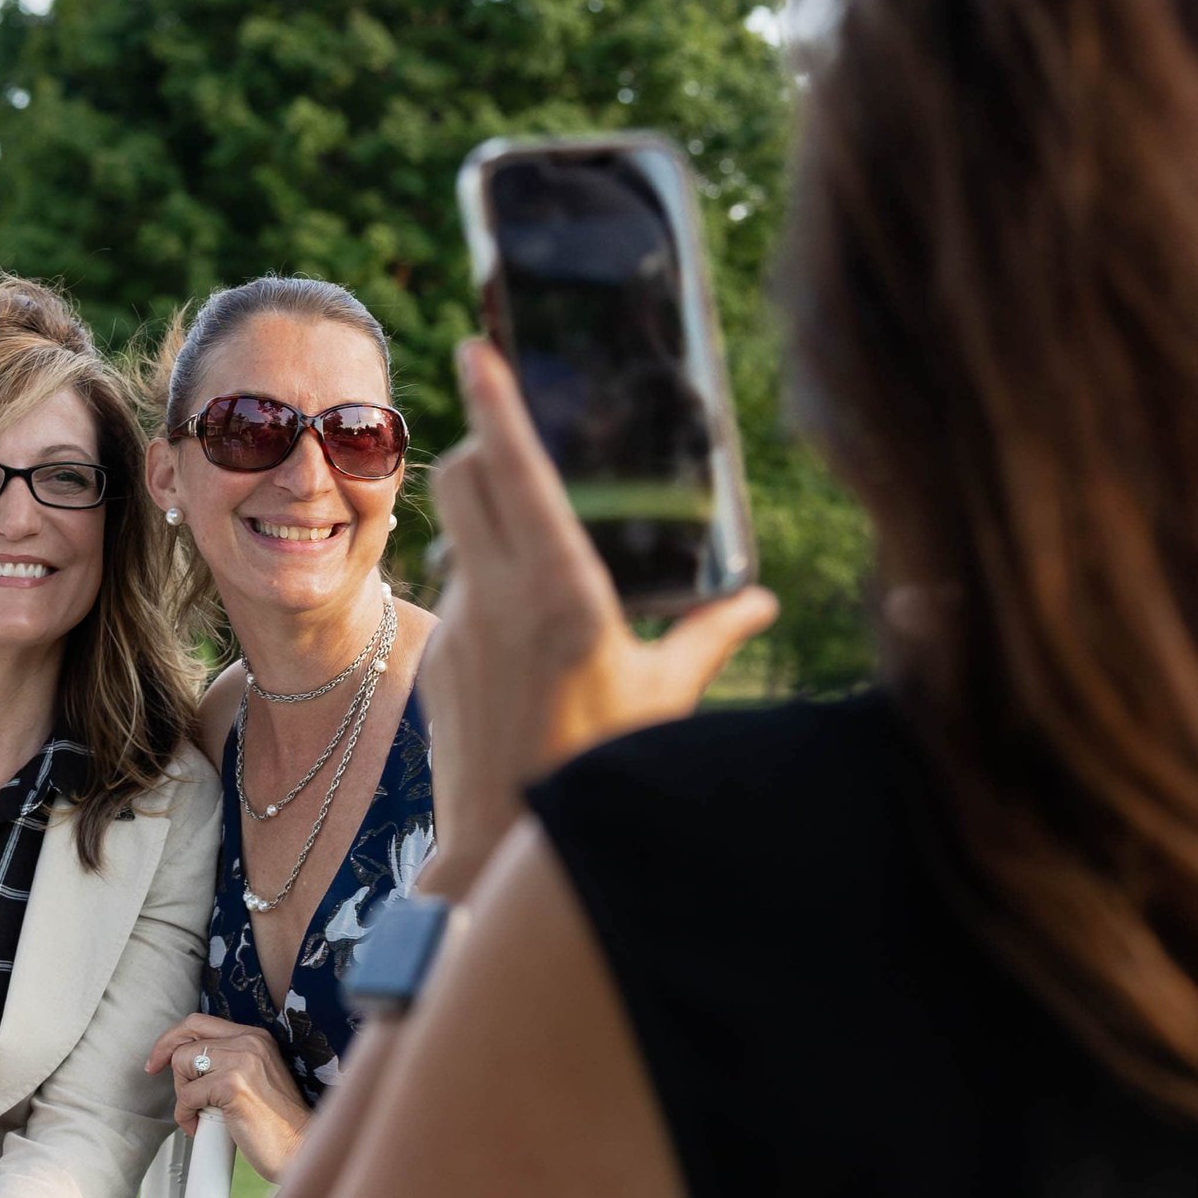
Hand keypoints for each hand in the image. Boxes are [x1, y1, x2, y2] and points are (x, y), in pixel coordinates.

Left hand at [147, 1014, 312, 1181]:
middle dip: (168, 1064)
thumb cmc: (275, 1122)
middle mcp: (250, 1042)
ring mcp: (242, 1061)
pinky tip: (201, 1126)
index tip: (157, 1060)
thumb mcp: (252, 1077)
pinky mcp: (233, 1086)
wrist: (298, 1147)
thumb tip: (182, 1061)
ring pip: (182, 1065)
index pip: (199, 1022)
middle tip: (167, 1084)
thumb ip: (225, 1060)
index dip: (171, 1039)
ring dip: (183, 1095)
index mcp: (255, 1036)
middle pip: (186, 1040)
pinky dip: (186, 1115)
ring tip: (201, 1114)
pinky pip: (187, 1095)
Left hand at [421, 340, 777, 897]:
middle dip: (481, 442)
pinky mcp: (436, 655)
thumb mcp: (665, 699)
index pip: (516, 471)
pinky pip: (456, 588)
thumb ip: (712, 638)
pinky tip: (520, 624)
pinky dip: (483, 580)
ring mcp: (458, 623)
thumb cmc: (599, 770)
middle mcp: (502, 596)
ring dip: (483, 515)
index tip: (475, 348)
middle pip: (465, 476)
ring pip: (457, 530)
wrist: (504, 850)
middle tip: (509, 435)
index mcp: (565, 592)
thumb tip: (762, 602)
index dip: (495, 401)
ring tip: (530, 542)